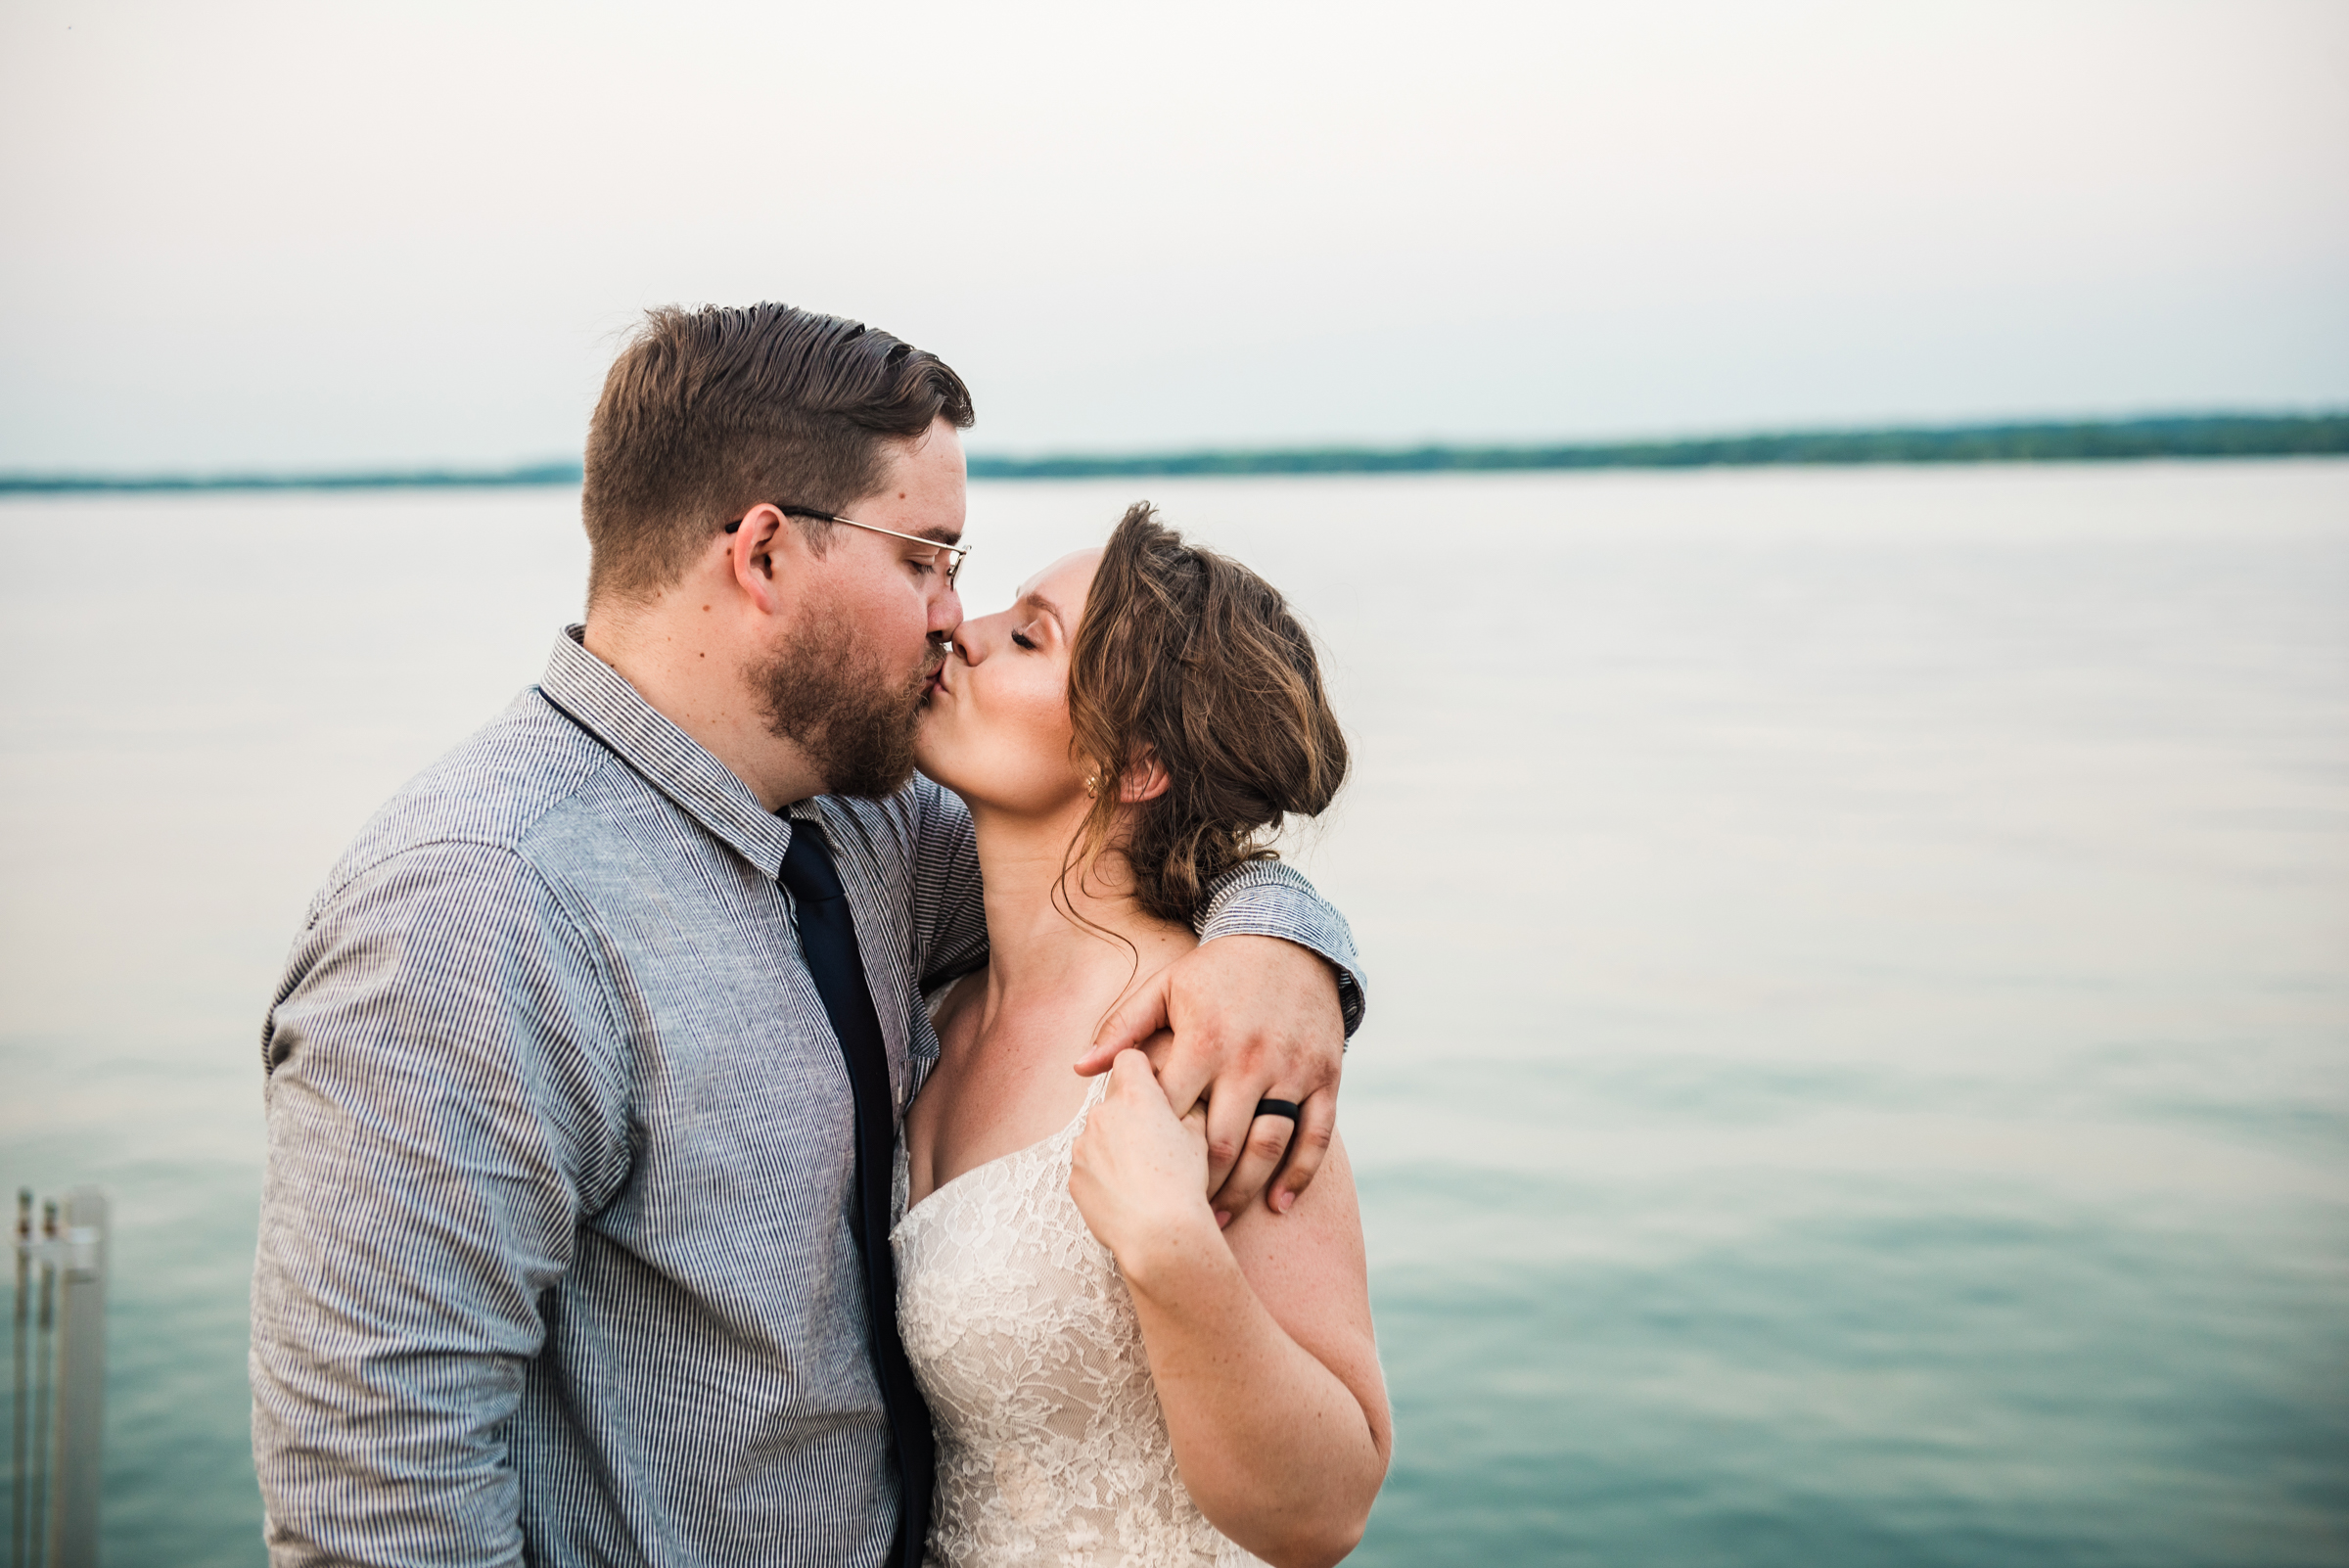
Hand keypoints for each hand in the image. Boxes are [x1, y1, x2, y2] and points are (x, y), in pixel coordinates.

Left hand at [1068, 1051, 1218, 1270]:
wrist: (1159, 1234)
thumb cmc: (1184, 1183)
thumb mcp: (1199, 1137)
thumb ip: (1186, 1108)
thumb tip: (1181, 1100)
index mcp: (1135, 1097)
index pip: (1129, 1058)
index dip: (1142, 1071)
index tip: (1153, 1088)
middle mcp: (1103, 1113)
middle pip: (1114, 1100)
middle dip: (1131, 1114)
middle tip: (1156, 1143)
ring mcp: (1083, 1145)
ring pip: (1099, 1134)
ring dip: (1116, 1145)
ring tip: (1143, 1175)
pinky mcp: (1074, 1176)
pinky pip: (1089, 1165)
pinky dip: (1104, 1174)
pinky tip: (1127, 1193)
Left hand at [1076, 935, 1343, 1222]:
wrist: (1289, 939)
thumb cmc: (1216, 971)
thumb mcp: (1165, 989)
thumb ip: (1122, 1030)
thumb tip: (1081, 1068)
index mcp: (1204, 1041)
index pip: (1171, 1113)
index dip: (1152, 1153)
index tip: (1137, 1182)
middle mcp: (1248, 1060)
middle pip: (1217, 1143)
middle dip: (1195, 1188)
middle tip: (1177, 1220)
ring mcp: (1291, 1070)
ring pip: (1267, 1146)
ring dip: (1243, 1192)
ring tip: (1220, 1222)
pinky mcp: (1325, 1075)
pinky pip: (1316, 1135)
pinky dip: (1299, 1175)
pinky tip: (1279, 1204)